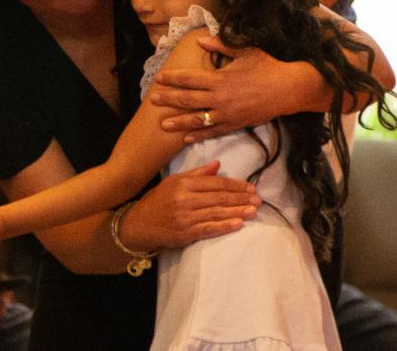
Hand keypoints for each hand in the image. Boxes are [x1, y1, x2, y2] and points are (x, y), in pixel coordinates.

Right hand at [119, 161, 260, 250]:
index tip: (251, 187)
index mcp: (184, 183)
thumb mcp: (174, 181)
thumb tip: (218, 164)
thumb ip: (197, 174)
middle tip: (258, 199)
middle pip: (219, 197)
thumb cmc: (157, 201)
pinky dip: (224, 226)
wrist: (138, 224)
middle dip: (241, 198)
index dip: (236, 185)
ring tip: (253, 211)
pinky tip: (238, 224)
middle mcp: (185, 198)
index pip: (216, 183)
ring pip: (217, 212)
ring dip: (238, 212)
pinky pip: (208, 229)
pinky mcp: (185, 233)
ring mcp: (185, 217)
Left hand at [152, 36, 314, 141]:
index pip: (190, 78)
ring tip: (163, 124)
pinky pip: (213, 131)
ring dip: (179, 121)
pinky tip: (186, 138)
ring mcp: (227, 113)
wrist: (289, 89)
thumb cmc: (267, 66)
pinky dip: (199, 135)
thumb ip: (221, 46)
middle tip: (152, 100)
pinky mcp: (235, 124)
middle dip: (169, 99)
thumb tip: (201, 38)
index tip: (159, 79)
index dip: (173, 78)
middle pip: (188, 99)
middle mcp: (220, 97)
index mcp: (220, 78)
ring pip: (197, 119)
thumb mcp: (245, 50)